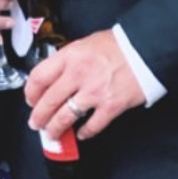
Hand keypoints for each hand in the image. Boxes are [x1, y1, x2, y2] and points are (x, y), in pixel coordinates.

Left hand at [25, 29, 144, 139]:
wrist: (146, 49)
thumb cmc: (119, 45)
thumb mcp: (86, 44)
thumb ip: (68, 60)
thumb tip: (54, 77)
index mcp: (70, 56)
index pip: (39, 77)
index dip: (30, 93)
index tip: (30, 100)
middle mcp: (78, 74)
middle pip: (48, 101)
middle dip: (38, 116)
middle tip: (36, 123)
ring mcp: (94, 92)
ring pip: (64, 117)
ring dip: (55, 129)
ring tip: (52, 133)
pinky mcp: (111, 106)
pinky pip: (91, 125)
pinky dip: (84, 133)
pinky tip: (80, 134)